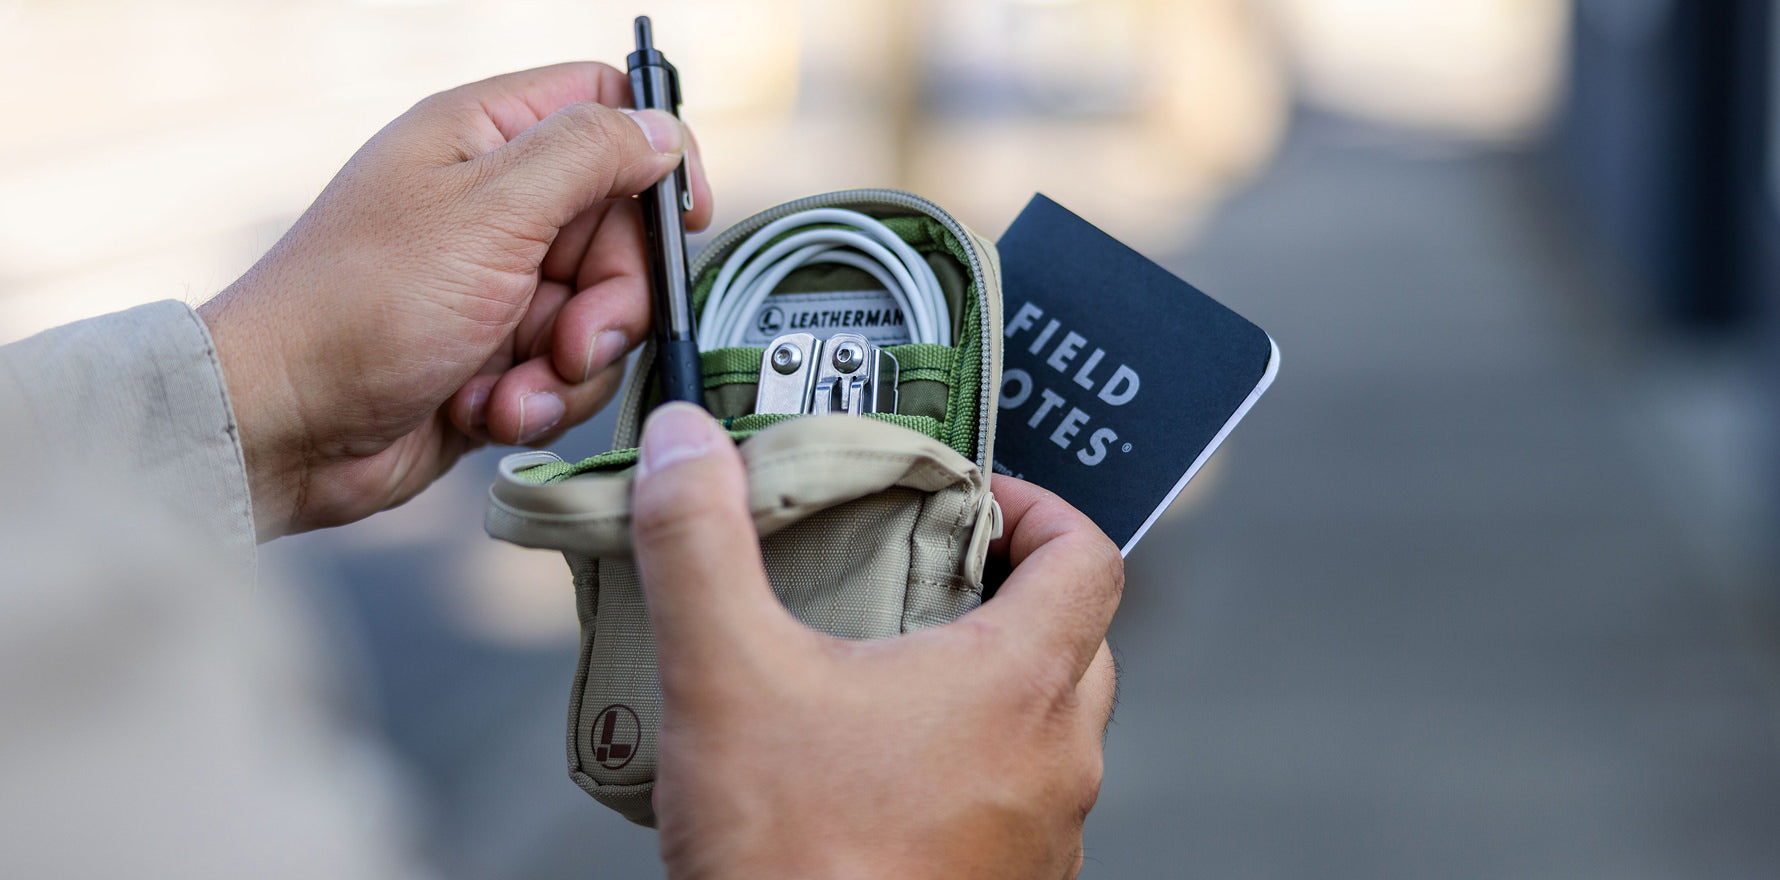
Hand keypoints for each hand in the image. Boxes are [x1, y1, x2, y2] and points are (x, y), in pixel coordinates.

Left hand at [198, 62, 712, 538]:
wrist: (285, 427)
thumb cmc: (358, 308)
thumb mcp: (488, 213)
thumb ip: (587, 157)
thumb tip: (663, 130)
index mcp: (485, 138)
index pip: (606, 110)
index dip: (658, 157)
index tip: (683, 219)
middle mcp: (496, 204)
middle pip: (622, 231)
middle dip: (611, 300)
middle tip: (569, 338)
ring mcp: (500, 282)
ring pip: (605, 313)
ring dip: (569, 364)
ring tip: (509, 387)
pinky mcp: (500, 353)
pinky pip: (569, 370)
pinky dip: (539, 398)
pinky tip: (484, 409)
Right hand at [630, 403, 1123, 878]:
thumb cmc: (793, 860)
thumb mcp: (724, 677)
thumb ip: (698, 543)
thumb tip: (681, 443)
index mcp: (1016, 686)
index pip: (1089, 558)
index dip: (1043, 507)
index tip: (978, 497)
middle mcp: (1055, 760)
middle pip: (1076, 637)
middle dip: (1011, 592)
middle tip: (927, 573)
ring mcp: (1044, 836)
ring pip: (1050, 727)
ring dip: (992, 686)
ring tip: (892, 673)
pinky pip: (1019, 802)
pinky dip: (974, 767)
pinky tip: (884, 776)